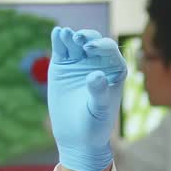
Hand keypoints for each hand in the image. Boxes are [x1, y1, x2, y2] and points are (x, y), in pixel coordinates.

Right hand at [47, 27, 125, 170]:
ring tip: (65, 34)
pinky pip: (61, 49)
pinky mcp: (62, 66)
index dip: (101, 46)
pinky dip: (59, 40)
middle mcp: (97, 62)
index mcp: (114, 70)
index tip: (90, 49)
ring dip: (71, 36)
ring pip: (75, 43)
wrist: (77, 137)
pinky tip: (57, 33)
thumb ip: (99, 92)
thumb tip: (96, 74)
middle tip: (78, 40)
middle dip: (86, 37)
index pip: (109, 50)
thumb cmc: (95, 125)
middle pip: (93, 41)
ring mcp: (79, 62)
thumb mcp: (99, 110)